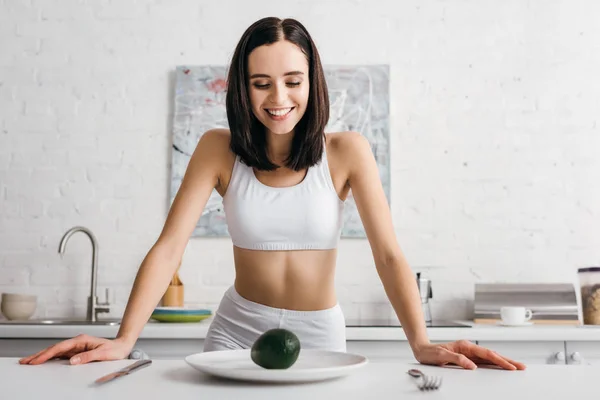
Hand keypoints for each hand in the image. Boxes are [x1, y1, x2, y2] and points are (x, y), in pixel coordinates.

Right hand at [19, 334, 133, 365]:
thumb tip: (72, 361)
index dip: (47, 354)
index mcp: (82, 340)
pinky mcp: (77, 351)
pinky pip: (61, 355)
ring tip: (30, 362)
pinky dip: (51, 358)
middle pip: (55, 348)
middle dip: (40, 355)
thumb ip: (88, 356)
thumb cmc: (114, 349)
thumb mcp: (103, 353)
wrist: (122, 347)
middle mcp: (77, 342)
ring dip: (43, 356)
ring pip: (56, 351)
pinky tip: (44, 361)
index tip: (37, 360)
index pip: (60, 348)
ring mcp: (77, 346)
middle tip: (26, 361)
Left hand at [414, 340, 526, 370]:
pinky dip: (494, 364)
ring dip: (502, 362)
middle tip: (521, 367)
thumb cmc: (430, 352)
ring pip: (489, 358)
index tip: (511, 366)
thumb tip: (473, 367)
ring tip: (515, 367)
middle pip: (492, 355)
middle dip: (507, 361)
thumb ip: (458, 360)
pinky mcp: (466, 358)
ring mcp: (469, 353)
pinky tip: (500, 367)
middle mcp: (469, 349)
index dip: (500, 361)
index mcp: (465, 346)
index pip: (487, 354)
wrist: (422, 349)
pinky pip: (483, 361)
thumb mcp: (442, 356)